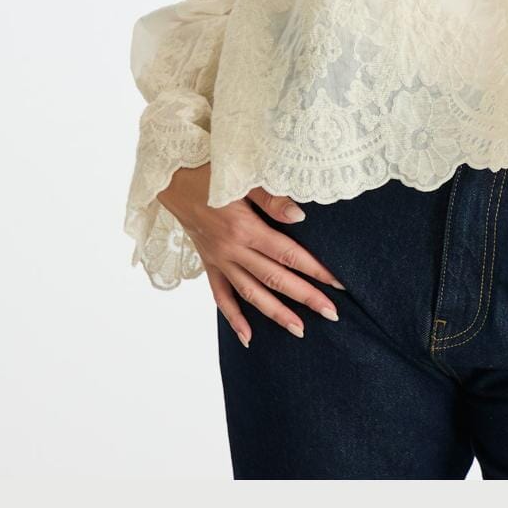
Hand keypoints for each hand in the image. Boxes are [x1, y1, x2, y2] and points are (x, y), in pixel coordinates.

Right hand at [157, 163, 346, 347]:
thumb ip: (272, 199)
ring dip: (275, 313)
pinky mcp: (208, 263)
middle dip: (305, 297)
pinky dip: (234, 318)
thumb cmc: (210, 171)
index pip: (288, 254)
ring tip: (299, 330)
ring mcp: (218, 260)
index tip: (337, 284)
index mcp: (244, 228)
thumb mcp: (242, 177)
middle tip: (332, 314)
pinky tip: (248, 336)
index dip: (314, 270)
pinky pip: (220, 296)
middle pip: (274, 278)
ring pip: (250, 293)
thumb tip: (300, 217)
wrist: (170, 177)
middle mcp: (232, 250)